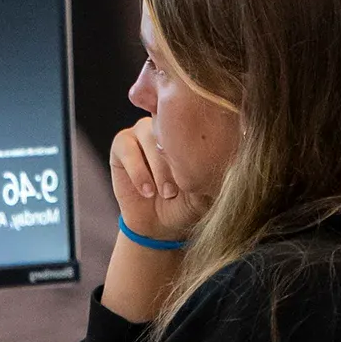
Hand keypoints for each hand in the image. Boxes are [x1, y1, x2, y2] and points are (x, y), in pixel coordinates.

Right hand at [109, 117, 206, 239]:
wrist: (160, 223)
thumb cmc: (187, 202)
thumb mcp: (204, 190)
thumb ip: (209, 171)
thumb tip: (218, 158)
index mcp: (189, 128)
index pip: (194, 118)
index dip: (195, 142)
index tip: (199, 171)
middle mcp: (164, 124)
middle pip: (170, 128)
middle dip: (176, 160)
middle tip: (181, 188)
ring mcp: (142, 131)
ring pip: (149, 136)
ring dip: (159, 168)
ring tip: (167, 193)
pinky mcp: (121, 144)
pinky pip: (128, 149)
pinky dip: (138, 172)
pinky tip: (148, 191)